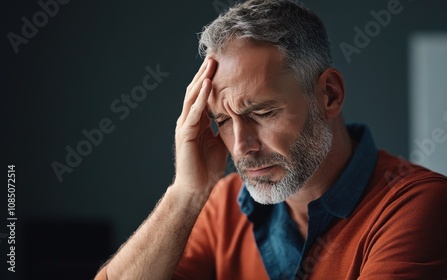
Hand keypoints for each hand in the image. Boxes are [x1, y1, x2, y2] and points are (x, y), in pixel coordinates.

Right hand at [172, 58, 227, 197]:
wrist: (196, 188)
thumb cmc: (208, 167)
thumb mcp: (220, 142)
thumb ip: (225, 128)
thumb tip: (240, 118)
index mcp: (197, 121)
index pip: (203, 95)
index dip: (210, 79)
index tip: (220, 65)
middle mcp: (188, 120)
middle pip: (196, 91)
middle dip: (205, 73)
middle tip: (215, 56)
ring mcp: (185, 126)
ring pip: (193, 97)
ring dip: (202, 79)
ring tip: (211, 64)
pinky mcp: (185, 134)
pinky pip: (194, 112)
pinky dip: (201, 98)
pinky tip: (208, 85)